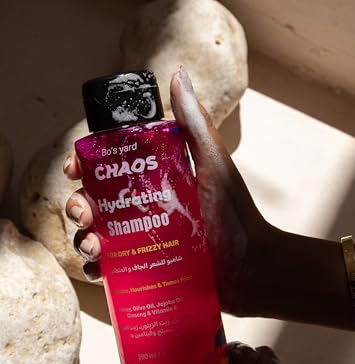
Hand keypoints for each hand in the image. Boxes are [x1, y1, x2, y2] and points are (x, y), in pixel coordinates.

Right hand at [63, 67, 282, 314]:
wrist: (251, 268)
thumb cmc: (236, 215)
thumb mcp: (213, 166)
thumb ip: (195, 125)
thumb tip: (176, 75)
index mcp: (154, 182)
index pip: (109, 168)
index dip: (85, 165)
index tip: (75, 168)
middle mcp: (144, 210)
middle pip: (96, 202)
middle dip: (79, 205)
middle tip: (83, 212)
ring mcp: (143, 242)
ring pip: (97, 236)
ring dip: (83, 238)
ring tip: (93, 246)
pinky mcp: (146, 270)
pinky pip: (112, 269)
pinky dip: (98, 269)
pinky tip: (99, 270)